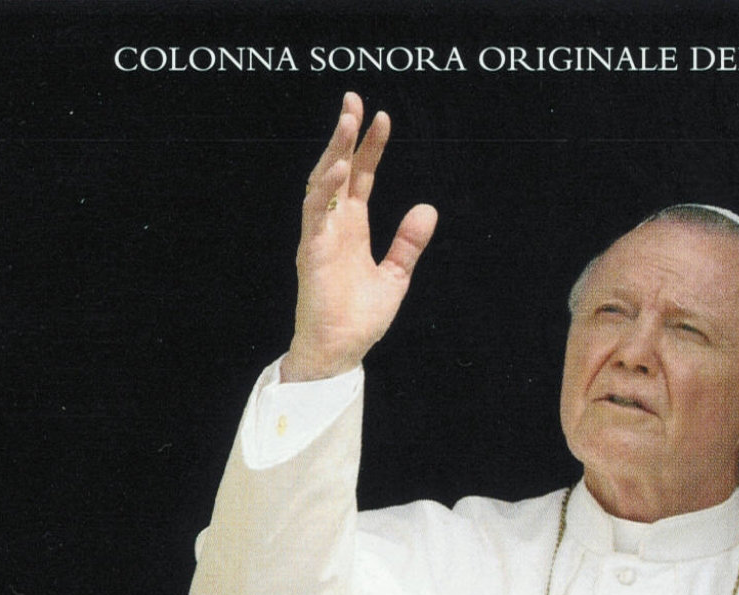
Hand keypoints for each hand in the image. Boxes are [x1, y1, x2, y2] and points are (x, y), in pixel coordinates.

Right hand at [283, 93, 438, 381]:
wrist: (339, 351)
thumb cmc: (359, 318)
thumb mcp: (395, 276)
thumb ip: (408, 243)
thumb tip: (428, 208)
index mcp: (351, 228)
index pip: (360, 178)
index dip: (370, 148)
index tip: (382, 119)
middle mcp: (332, 227)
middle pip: (338, 170)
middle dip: (345, 135)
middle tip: (354, 100)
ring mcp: (319, 237)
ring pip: (322, 183)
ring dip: (334, 151)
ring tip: (347, 121)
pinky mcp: (311, 254)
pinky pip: (315, 215)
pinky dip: (326, 190)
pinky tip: (340, 168)